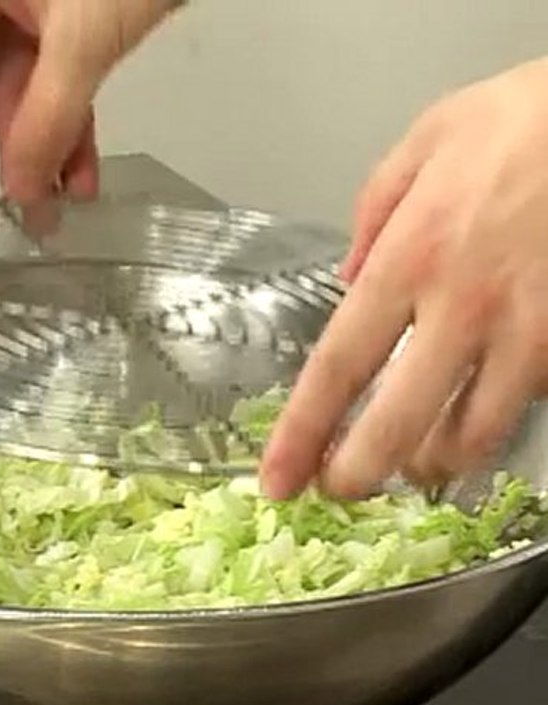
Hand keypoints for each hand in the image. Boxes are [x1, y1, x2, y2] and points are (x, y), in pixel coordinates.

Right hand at [0, 0, 179, 231]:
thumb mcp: (81, 38)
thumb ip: (48, 117)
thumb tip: (23, 187)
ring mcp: (26, 17)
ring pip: (14, 105)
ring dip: (33, 162)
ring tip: (45, 219)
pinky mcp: (66, 29)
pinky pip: (57, 94)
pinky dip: (68, 136)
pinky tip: (79, 182)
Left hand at [261, 57, 547, 499]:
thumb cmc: (520, 117)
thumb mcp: (424, 143)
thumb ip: (374, 215)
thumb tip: (349, 281)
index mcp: (409, 258)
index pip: (339, 366)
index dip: (302, 434)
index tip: (276, 480)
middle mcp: (463, 305)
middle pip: (400, 421)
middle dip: (361, 473)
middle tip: (338, 492)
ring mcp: (528, 328)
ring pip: (474, 433)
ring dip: (431, 462)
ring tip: (407, 464)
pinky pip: (525, 404)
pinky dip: (489, 427)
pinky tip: (472, 421)